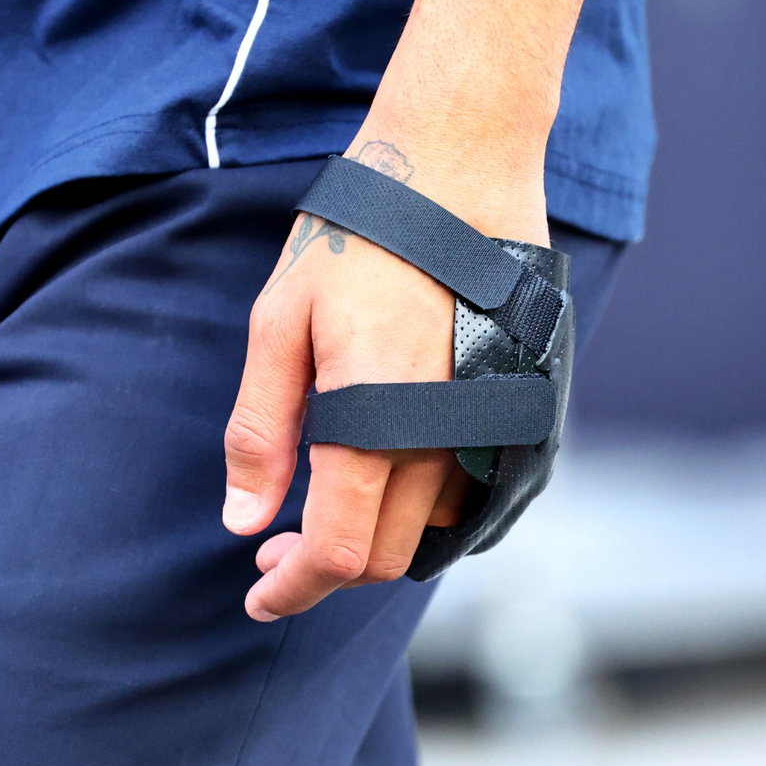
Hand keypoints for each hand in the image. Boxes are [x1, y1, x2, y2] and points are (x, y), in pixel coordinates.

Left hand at [221, 137, 547, 621]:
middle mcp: (447, 439)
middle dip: (325, 569)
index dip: (292, 590)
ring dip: (377, 540)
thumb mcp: (279, 322)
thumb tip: (242, 519)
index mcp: (377, 422)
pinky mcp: (524, 409)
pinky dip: (426, 511)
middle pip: (387, 556)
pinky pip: (475, 495)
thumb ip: (260, 428)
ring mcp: (495, 426)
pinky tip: (386, 480)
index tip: (257, 597)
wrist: (458, 168)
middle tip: (274, 547)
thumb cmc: (359, 236)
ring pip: (433, 531)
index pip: (338, 554)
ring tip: (324, 511)